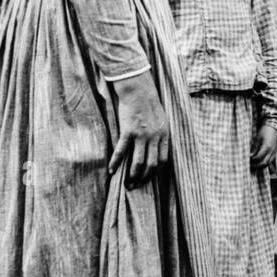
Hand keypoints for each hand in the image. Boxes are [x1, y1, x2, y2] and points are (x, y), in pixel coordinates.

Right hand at [110, 70, 170, 186]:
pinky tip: (112, 170)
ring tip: (127, 184)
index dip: (156, 172)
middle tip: (136, 185)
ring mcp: (142, 135)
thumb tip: (157, 148)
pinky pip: (121, 151)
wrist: (138, 90)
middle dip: (143, 178)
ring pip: (138, 162)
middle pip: (151, 164)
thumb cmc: (149, 104)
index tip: (149, 178)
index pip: (163, 160)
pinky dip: (116, 162)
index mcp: (164, 135)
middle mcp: (155, 137)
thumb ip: (161, 134)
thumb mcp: (162, 120)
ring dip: (132, 176)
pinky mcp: (128, 131)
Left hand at [251, 123, 276, 169]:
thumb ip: (254, 148)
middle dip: (255, 166)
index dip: (252, 160)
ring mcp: (274, 152)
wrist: (273, 126)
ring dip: (260, 166)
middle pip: (264, 163)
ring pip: (267, 164)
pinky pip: (269, 161)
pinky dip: (263, 163)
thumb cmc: (264, 131)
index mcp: (267, 147)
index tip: (246, 160)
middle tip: (249, 166)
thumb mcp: (257, 139)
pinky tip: (258, 162)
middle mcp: (272, 151)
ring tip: (253, 165)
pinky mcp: (274, 152)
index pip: (258, 158)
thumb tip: (249, 156)